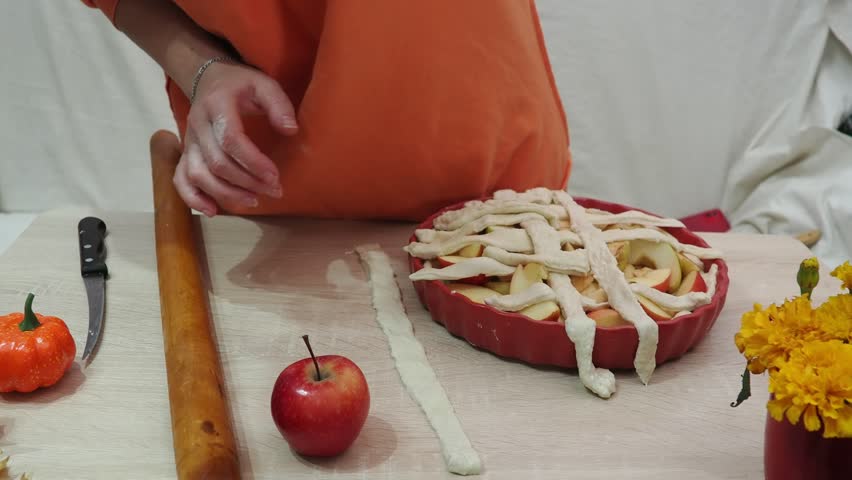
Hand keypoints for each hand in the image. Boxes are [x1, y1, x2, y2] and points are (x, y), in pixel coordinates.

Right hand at [173, 61, 297, 215]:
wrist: (208, 79)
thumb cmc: (240, 84)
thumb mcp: (263, 84)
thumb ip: (279, 104)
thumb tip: (291, 130)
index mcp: (216, 105)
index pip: (230, 139)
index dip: (253, 161)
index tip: (275, 176)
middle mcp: (198, 125)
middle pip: (217, 162)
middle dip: (248, 181)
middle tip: (275, 190)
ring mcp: (189, 141)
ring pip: (198, 175)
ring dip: (226, 193)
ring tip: (254, 200)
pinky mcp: (186, 153)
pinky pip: (180, 179)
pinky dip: (193, 198)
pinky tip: (213, 211)